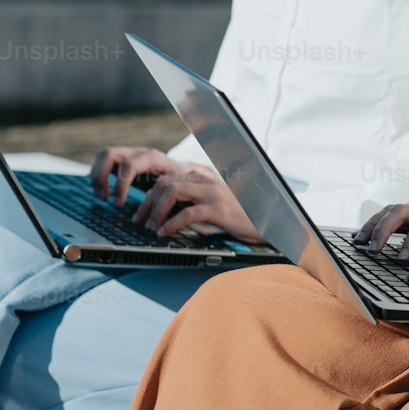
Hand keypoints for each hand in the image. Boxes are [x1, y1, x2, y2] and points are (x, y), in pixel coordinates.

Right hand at [90, 145, 178, 206]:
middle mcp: (137, 152)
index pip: (128, 166)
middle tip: (104, 197)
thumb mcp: (176, 184)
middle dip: (101, 176)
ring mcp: (129, 153)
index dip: (120, 185)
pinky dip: (98, 175)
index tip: (118, 204)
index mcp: (151, 158)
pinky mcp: (123, 158)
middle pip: (109, 154)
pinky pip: (103, 160)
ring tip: (101, 196)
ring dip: (96, 176)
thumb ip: (164, 190)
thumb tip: (149, 197)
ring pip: (103, 155)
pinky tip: (103, 190)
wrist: (183, 170)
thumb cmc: (180, 180)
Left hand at [131, 165, 260, 241]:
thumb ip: (197, 196)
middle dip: (148, 203)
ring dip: (156, 211)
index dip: (150, 196)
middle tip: (140, 222)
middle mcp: (206, 180)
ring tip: (151, 227)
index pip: (167, 178)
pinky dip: (171, 223)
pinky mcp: (219, 210)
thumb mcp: (216, 200)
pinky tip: (164, 233)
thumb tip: (171, 204)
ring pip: (173, 192)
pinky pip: (188, 213)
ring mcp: (213, 193)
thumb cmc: (240, 213)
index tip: (142, 213)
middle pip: (165, 183)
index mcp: (204, 176)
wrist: (268, 220)